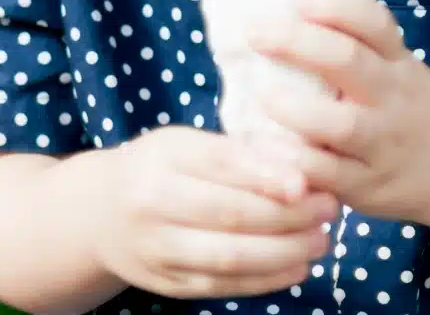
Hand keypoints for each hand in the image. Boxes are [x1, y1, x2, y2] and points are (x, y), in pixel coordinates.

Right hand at [89, 125, 339, 299]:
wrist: (100, 213)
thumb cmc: (161, 166)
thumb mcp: (190, 142)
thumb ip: (241, 151)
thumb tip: (301, 166)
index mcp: (165, 157)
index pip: (223, 166)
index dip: (268, 177)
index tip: (308, 185)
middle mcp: (153, 205)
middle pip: (230, 215)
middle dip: (289, 216)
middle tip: (329, 209)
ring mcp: (157, 249)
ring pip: (228, 257)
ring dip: (284, 253)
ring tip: (321, 241)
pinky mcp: (165, 283)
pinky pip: (221, 286)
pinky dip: (264, 281)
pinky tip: (297, 268)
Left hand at [249, 0, 429, 224]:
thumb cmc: (412, 108)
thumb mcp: (399, 68)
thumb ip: (358, 46)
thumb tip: (287, 8)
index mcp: (398, 62)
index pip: (373, 24)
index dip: (335, 7)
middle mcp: (393, 97)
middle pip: (349, 62)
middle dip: (299, 43)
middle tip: (256, 32)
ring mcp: (382, 143)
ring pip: (339, 124)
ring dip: (294, 108)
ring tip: (260, 94)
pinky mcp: (367, 186)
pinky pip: (327, 175)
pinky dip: (294, 162)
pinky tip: (264, 149)